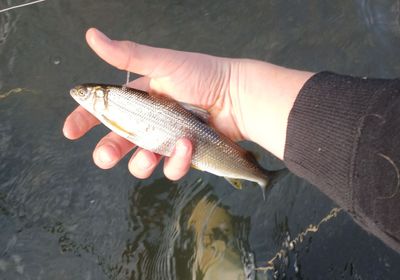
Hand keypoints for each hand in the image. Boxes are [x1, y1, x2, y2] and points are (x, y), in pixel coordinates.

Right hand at [63, 28, 312, 180]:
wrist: (237, 96)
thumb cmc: (203, 75)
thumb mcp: (163, 63)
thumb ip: (128, 56)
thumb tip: (92, 36)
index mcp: (141, 98)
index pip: (106, 110)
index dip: (86, 120)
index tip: (71, 130)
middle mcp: (151, 121)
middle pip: (119, 142)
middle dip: (108, 152)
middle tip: (106, 157)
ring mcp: (167, 140)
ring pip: (142, 163)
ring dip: (143, 162)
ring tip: (155, 152)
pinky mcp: (184, 155)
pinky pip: (172, 168)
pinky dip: (177, 161)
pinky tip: (186, 146)